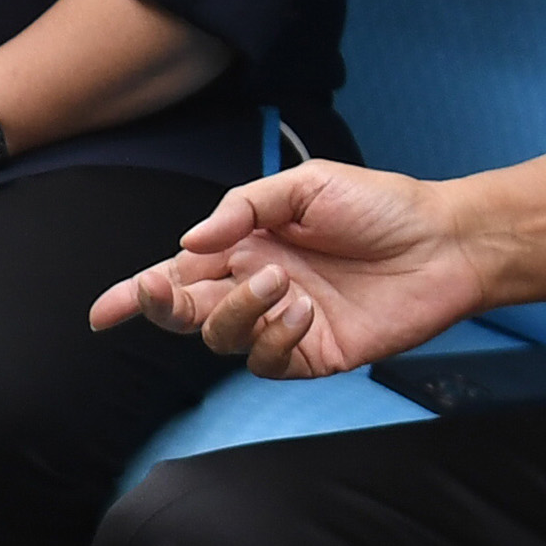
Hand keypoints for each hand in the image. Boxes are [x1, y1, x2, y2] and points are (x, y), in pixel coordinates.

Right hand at [88, 160, 489, 374]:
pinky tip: (302, 311)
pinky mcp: (312, 354)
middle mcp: (255, 287)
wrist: (444, 242)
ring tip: (280, 284)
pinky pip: (267, 360)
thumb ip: (240, 209)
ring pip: (221, 338)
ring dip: (236, 312)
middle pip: (186, 312)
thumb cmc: (379, 205)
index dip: (137, 294)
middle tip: (167, 291)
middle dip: (164, 306)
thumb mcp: (304, 186)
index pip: (178, 273)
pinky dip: (274, 336)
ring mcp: (282, 324)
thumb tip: (188, 241)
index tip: (102, 312)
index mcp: (245, 246)